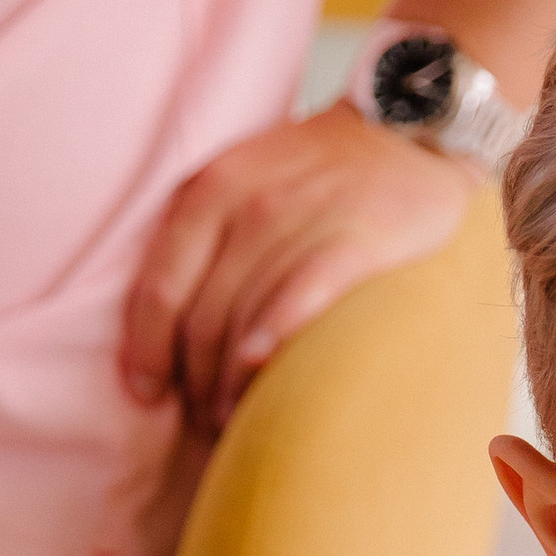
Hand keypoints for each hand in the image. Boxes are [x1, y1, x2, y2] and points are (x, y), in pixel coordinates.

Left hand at [119, 101, 477, 435]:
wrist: (409, 133)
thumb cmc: (320, 174)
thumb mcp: (246, 181)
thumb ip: (208, 237)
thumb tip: (172, 327)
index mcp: (210, 190)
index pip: (159, 287)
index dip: (146, 349)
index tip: (146, 394)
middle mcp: (248, 202)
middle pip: (201, 315)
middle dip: (195, 381)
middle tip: (206, 422)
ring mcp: (302, 218)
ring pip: (245, 317)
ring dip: (232, 383)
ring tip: (237, 422)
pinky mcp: (356, 238)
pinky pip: (300, 298)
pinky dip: (274, 340)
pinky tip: (262, 374)